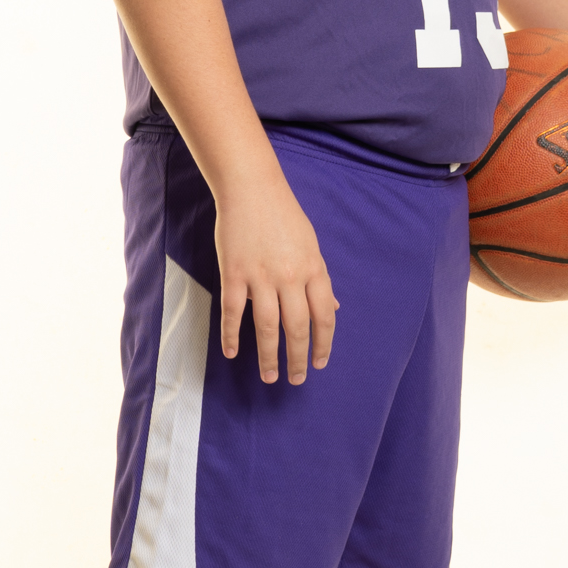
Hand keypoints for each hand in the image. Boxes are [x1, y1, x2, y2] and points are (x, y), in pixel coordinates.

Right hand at [215, 169, 337, 383]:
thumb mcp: (311, 246)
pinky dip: (232, 335)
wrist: (251, 188)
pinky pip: (233, 312)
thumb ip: (321, 279)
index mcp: (314, 269)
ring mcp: (261, 277)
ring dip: (269, 356)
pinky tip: (233, 352)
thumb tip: (334, 308)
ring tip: (269, 376)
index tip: (320, 363)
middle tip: (295, 380)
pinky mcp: (234, 273)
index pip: (324, 317)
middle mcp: (290, 277)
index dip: (323, 344)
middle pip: (297, 328)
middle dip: (297, 359)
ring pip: (267, 327)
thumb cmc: (284, 216)